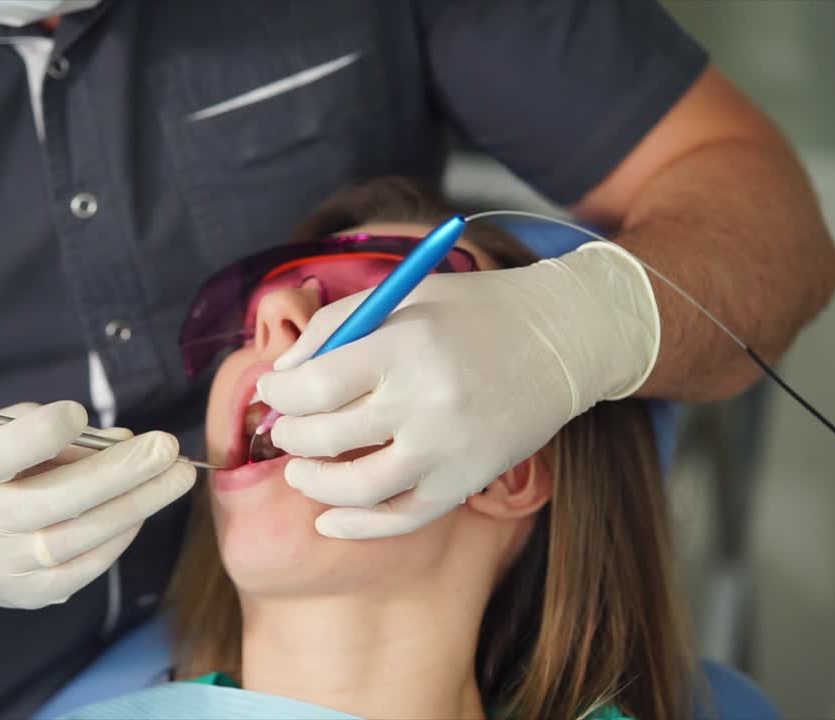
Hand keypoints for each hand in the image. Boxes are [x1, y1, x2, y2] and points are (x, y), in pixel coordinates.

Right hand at [0, 401, 195, 609]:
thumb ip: (51, 430)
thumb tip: (123, 440)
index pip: (3, 453)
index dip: (42, 433)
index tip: (80, 412)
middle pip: (56, 500)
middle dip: (120, 472)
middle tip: (167, 448)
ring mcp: (3, 564)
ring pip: (78, 538)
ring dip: (136, 506)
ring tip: (176, 478)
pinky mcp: (27, 594)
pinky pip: (84, 568)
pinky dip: (120, 537)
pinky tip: (143, 511)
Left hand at [257, 242, 658, 538]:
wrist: (562, 339)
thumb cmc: (471, 311)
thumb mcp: (401, 297)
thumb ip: (333, 328)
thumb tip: (281, 375)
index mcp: (404, 346)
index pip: (314, 386)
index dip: (280, 393)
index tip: (272, 390)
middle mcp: (426, 401)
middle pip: (327, 437)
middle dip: (290, 435)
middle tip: (283, 428)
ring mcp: (449, 448)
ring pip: (356, 489)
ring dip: (313, 484)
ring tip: (299, 470)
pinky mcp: (467, 480)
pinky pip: (401, 518)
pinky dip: (358, 527)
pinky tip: (329, 521)